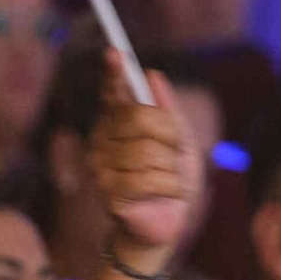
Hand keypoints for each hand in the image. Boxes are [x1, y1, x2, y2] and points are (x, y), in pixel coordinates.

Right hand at [89, 50, 201, 271]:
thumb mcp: (179, 143)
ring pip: (147, 151)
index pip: (111, 95)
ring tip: (167, 183)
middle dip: (168, 135)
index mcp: (117, 127)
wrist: (164, 226)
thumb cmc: (169, 183)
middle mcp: (102, 143)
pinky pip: (148, 179)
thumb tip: (153, 74)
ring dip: (170, 169)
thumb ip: (168, 111)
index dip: (113, 74)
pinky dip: (168, 188)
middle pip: (138, 117)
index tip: (115, 53)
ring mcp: (101, 169)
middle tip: (174, 154)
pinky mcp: (109, 193)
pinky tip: (164, 197)